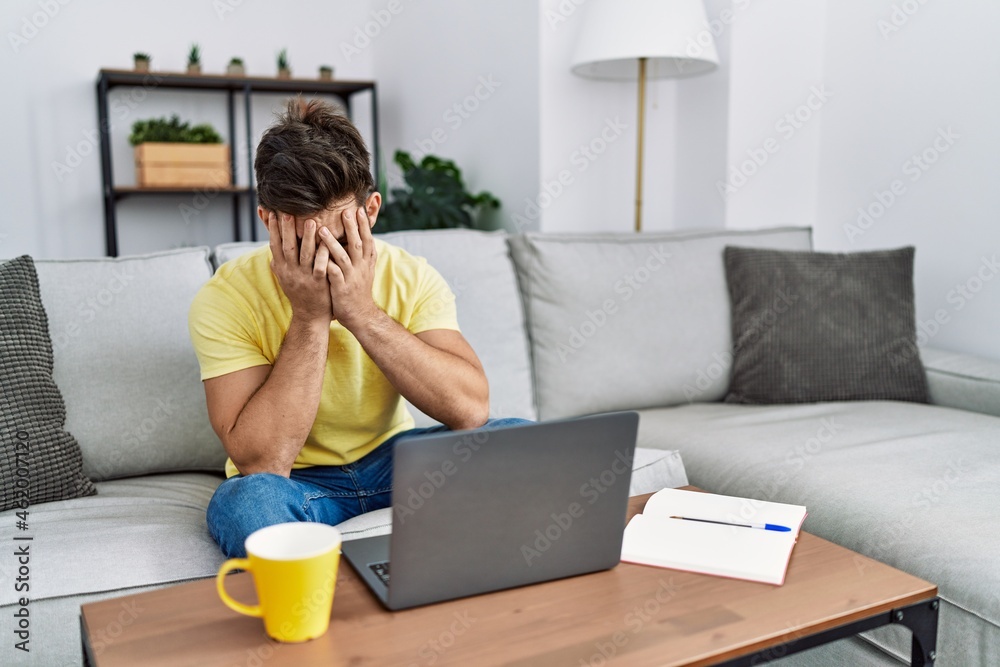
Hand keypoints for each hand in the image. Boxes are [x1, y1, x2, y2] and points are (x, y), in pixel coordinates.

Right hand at [266, 211, 331, 325]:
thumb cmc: (299, 293)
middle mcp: (291, 272)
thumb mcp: (284, 278)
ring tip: (311, 221)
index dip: (273, 229)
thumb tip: (269, 245)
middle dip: (287, 229)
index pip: (274, 245)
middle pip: (287, 247)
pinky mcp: (319, 284)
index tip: (273, 212)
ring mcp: (305, 278)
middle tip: (287, 211)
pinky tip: (328, 242)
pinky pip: (321, 266)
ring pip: (305, 255)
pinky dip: (324, 254)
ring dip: (307, 238)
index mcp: (282, 269)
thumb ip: (278, 262)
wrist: (310, 316)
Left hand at [318, 206, 377, 330]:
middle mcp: (361, 268)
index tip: (359, 209)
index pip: (367, 240)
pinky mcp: (342, 289)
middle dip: (352, 228)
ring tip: (322, 229)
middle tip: (346, 211)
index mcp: (367, 263)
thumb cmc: (358, 290)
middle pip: (358, 244)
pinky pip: (334, 274)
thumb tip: (358, 235)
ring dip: (333, 243)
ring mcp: (352, 278)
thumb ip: (361, 254)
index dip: (364, 225)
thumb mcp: (364, 270)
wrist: (361, 315)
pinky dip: (327, 265)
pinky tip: (318, 256)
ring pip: (343, 257)